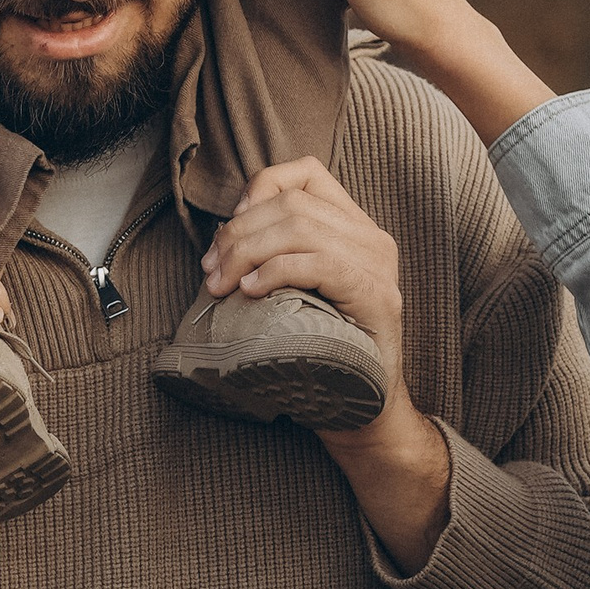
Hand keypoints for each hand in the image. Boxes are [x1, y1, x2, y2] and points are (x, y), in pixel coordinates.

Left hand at [200, 159, 451, 570]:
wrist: (362, 415)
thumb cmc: (319, 355)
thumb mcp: (293, 292)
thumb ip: (275, 255)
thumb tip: (224, 233)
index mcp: (355, 229)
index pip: (305, 173)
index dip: (258, 189)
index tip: (227, 231)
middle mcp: (374, 240)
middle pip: (293, 202)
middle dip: (238, 231)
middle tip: (210, 271)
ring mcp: (379, 268)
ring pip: (301, 227)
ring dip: (247, 251)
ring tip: (222, 284)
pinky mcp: (378, 299)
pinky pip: (319, 263)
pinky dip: (276, 271)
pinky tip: (251, 290)